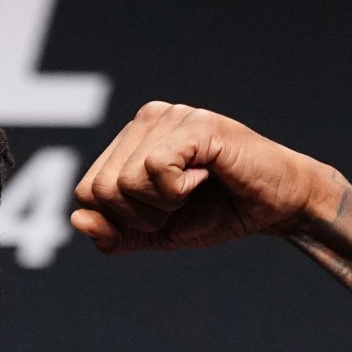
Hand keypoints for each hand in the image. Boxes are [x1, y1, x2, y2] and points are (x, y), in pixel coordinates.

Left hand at [69, 103, 336, 253]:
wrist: (274, 206)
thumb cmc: (217, 213)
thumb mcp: (157, 233)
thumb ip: (115, 234)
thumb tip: (77, 220)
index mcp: (130, 140)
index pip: (87, 191)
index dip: (119, 220)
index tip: (160, 213)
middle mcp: (146, 119)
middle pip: (100, 189)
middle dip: (138, 216)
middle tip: (178, 205)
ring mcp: (170, 117)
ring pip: (125, 182)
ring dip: (162, 205)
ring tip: (194, 189)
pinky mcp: (195, 125)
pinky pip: (155, 171)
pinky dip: (178, 191)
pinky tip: (205, 178)